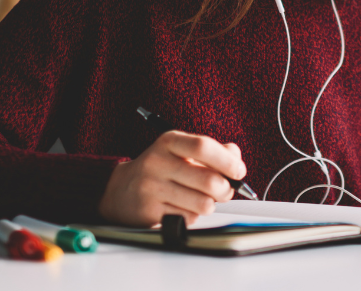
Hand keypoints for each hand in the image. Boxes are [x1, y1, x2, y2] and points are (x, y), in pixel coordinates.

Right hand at [98, 131, 246, 226]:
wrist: (121, 190)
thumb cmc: (162, 168)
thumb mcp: (183, 150)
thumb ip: (215, 151)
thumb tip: (236, 161)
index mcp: (169, 142)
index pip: (203, 147)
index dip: (228, 161)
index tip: (238, 171)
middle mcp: (157, 162)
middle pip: (209, 181)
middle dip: (225, 190)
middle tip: (224, 191)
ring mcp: (151, 188)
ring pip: (203, 204)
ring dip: (209, 205)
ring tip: (201, 199)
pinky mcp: (150, 212)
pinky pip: (188, 219)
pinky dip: (192, 216)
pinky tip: (182, 207)